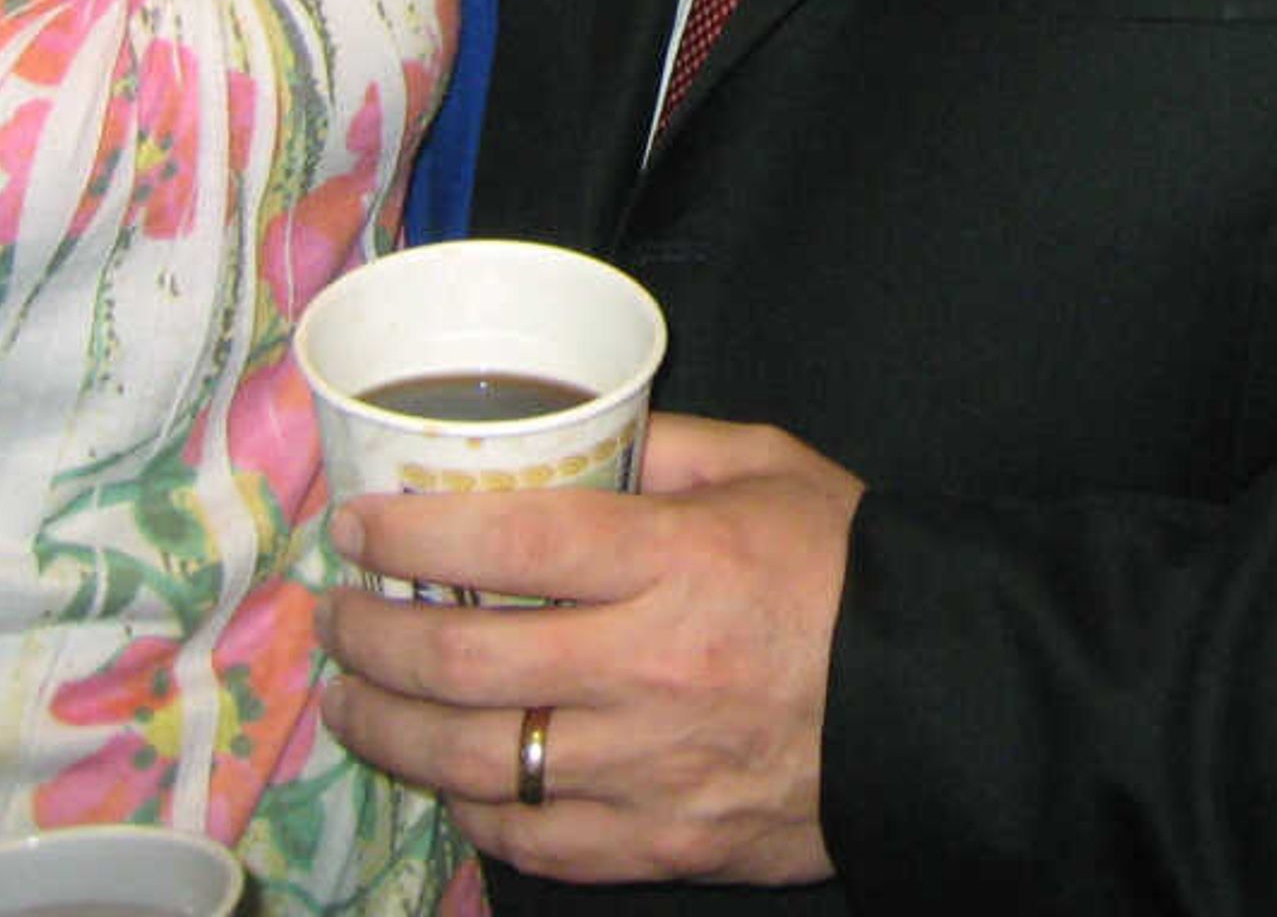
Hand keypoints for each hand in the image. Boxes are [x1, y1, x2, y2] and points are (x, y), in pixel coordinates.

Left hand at [320, 415, 862, 883]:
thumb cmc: (851, 573)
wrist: (940, 705)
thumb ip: (663, 446)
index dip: (414, 532)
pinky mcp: (656, 844)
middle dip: (370, 636)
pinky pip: (529, 837)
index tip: (359, 525)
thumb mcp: (770, 469)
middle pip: (463, 659)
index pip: (510, 542)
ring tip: (350, 698)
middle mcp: (648, 668)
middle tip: (335, 614)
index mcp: (678, 562)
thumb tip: (566, 432)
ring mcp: (646, 769)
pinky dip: (466, 806)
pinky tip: (442, 772)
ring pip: (474, 760)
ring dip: (387, 728)